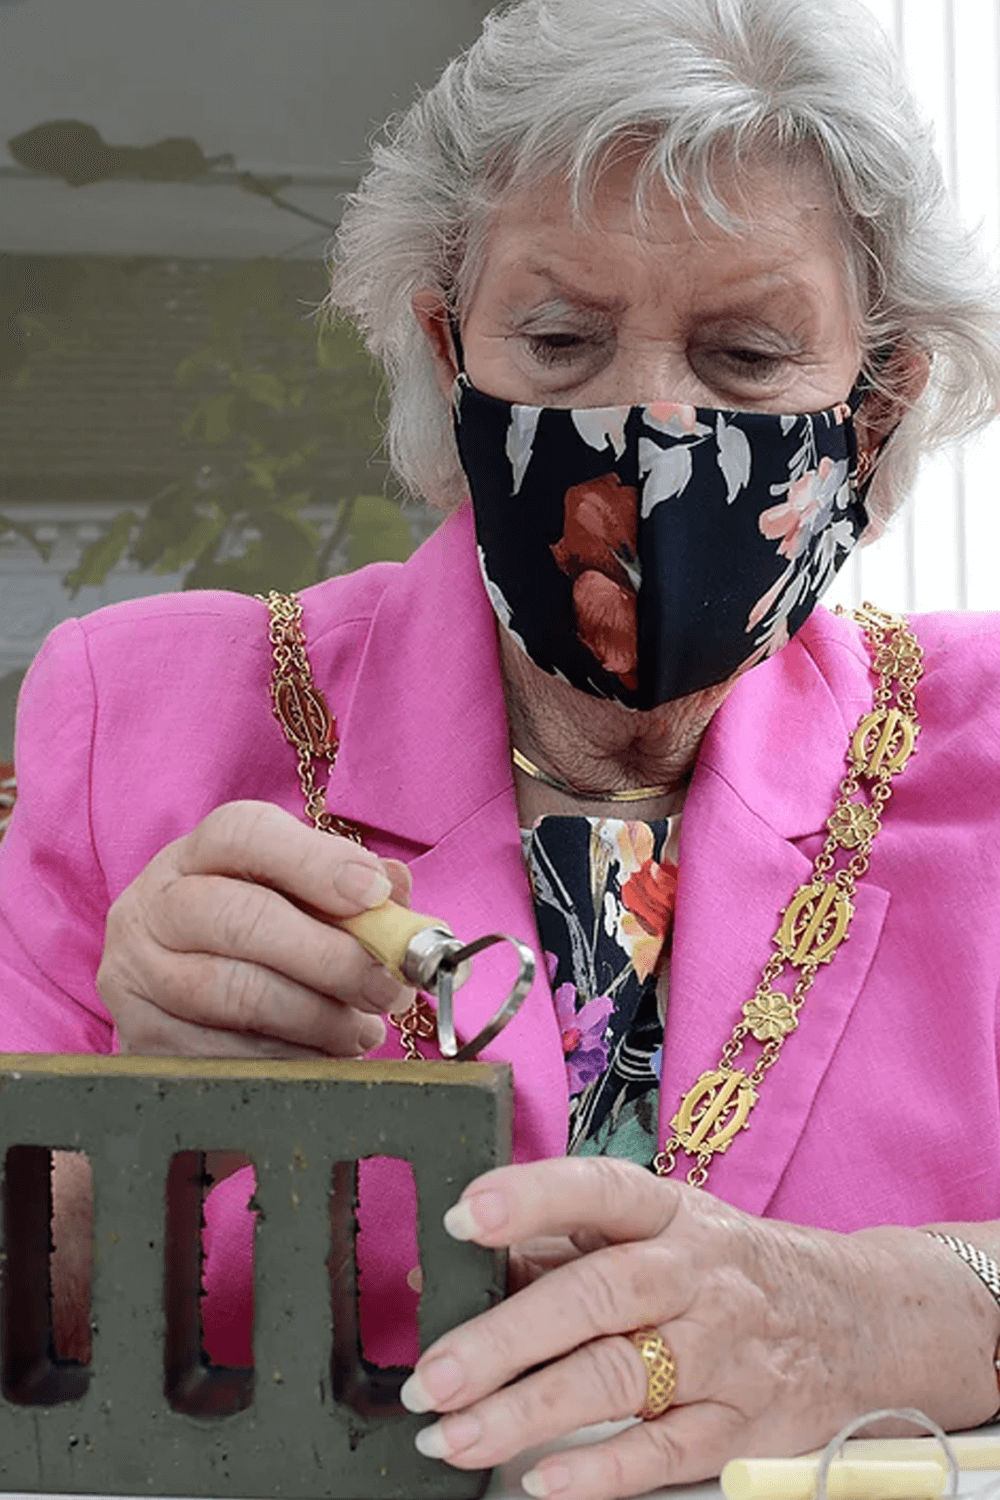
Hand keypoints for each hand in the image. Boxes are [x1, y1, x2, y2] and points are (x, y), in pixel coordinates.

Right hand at [98, 800, 414, 1056]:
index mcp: (197, 855)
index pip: (243, 833)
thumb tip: (395, 886)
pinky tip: (321, 1056)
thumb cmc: (256, 941)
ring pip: (234, 992)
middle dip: (330, 957)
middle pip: (241, 918)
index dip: (314, 860)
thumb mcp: (297, 901)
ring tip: (361, 1030)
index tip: (374, 893)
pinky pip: (225, 1054)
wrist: (176, 1005)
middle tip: (388, 987)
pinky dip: (288, 1059)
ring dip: (316, 1017)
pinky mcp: (141, 1037)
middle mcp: (155, 905)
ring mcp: (139, 973)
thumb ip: (350, 891)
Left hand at [400, 1158, 998, 1499]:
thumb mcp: (655, 1233)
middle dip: (504, 1337)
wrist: (856, 1318)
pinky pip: (666, 1451)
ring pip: (618, 1377)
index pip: (597, 1190)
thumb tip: (454, 1271)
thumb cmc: (724, 1269)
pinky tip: (542, 1479)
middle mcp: (694, 1272)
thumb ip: (559, 1247)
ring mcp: (722, 1350)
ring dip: (527, 1411)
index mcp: (666, 1212)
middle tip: (431, 1374)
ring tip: (453, 1436)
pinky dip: (602, 1469)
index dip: (530, 1199)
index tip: (463, 1219)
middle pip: (595, 1295)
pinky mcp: (741, 1425)